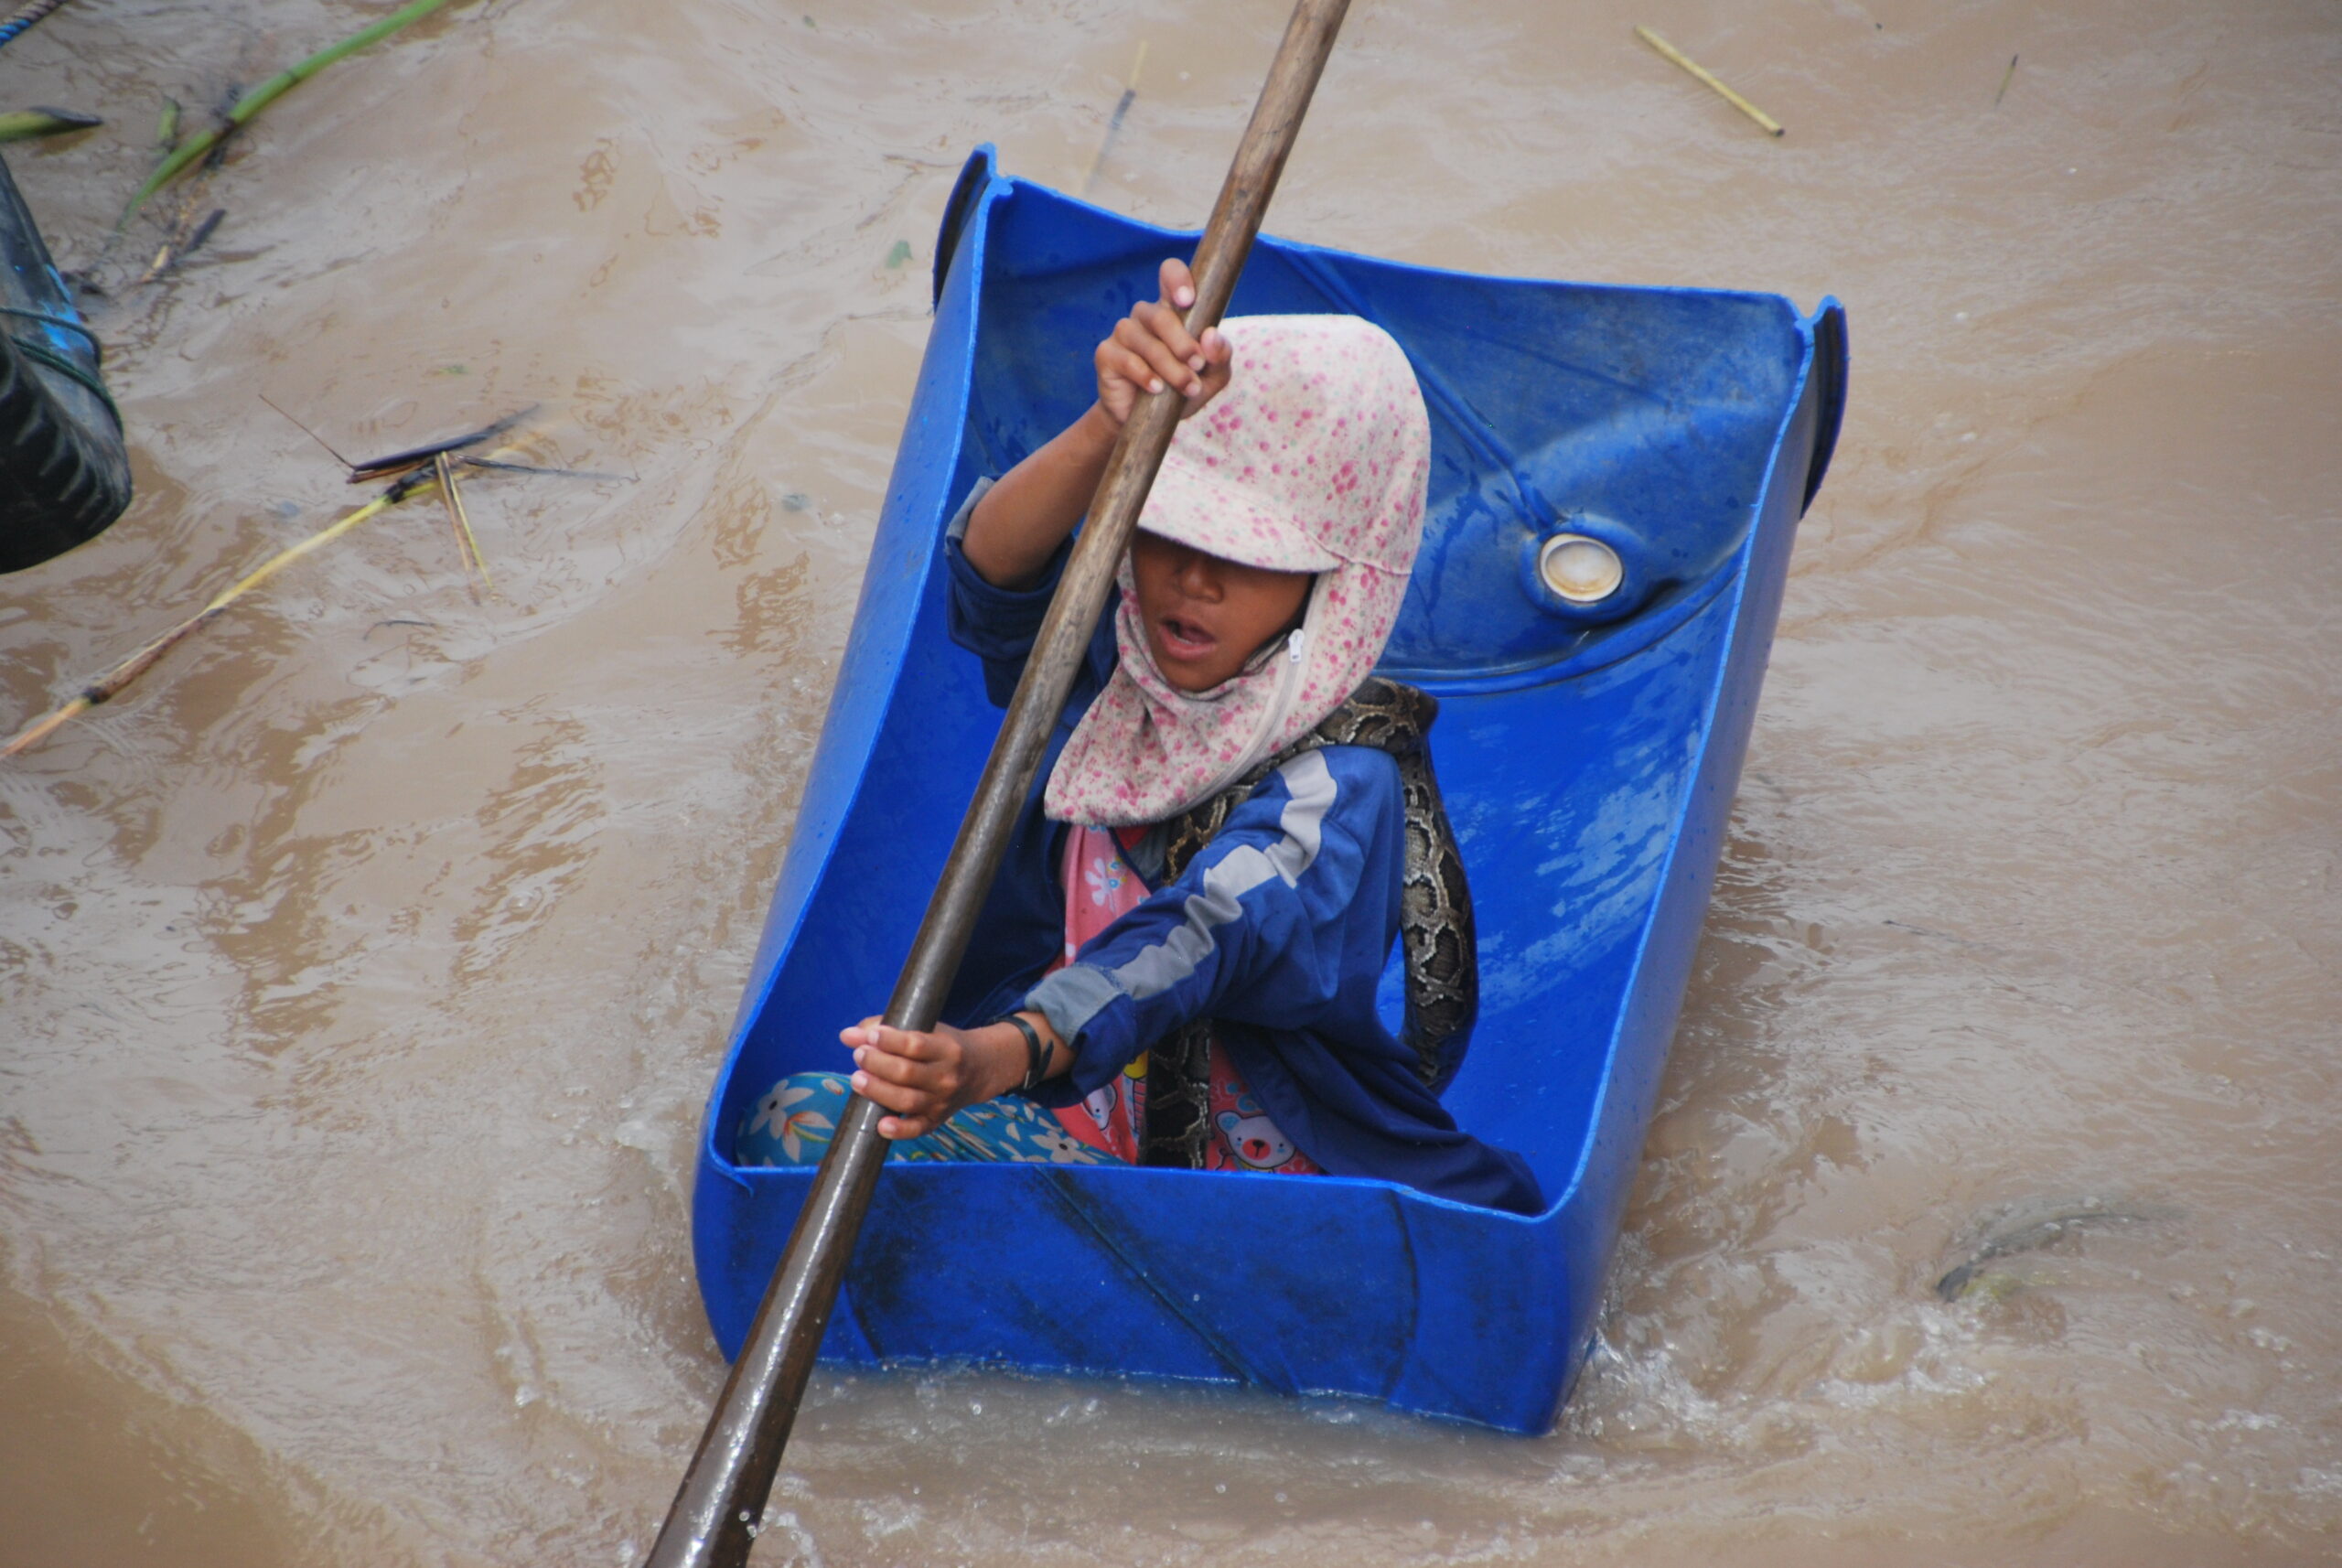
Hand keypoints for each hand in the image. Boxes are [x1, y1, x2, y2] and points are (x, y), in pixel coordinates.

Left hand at [840, 1015, 1031, 1139]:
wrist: (981, 1070)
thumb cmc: (944, 1046)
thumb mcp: (926, 1029)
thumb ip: (887, 1029)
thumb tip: (848, 1035)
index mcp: (947, 1049)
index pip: (915, 1045)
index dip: (889, 1041)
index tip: (869, 1036)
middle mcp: (947, 1076)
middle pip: (907, 1073)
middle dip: (877, 1064)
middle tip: (859, 1055)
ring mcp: (942, 1101)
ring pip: (907, 1100)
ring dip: (878, 1091)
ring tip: (857, 1079)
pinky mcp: (936, 1120)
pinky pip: (917, 1129)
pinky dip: (899, 1131)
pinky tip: (881, 1125)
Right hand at [1094, 257, 1233, 429]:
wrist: (1148, 424)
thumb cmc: (1181, 391)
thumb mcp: (1211, 378)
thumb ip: (1220, 357)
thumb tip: (1211, 336)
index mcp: (1171, 310)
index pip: (1170, 274)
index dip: (1178, 279)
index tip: (1188, 300)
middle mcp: (1145, 316)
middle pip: (1161, 316)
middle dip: (1183, 343)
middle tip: (1198, 365)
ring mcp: (1123, 333)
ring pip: (1148, 342)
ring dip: (1171, 366)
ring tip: (1187, 387)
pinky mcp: (1106, 354)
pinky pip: (1128, 360)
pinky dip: (1146, 376)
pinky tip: (1157, 389)